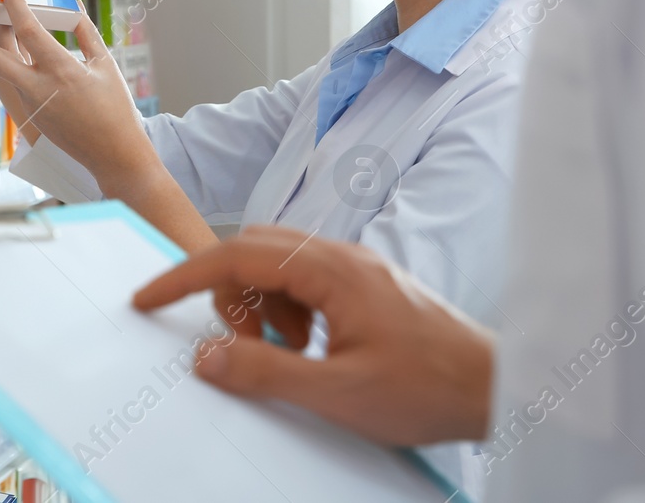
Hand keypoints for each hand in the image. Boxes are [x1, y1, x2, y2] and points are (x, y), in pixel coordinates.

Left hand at [0, 0, 157, 193]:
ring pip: (0, 66)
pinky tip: (12, 41)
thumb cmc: (115, 108)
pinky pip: (14, 78)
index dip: (16, 7)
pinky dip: (9, 56)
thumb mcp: (105, 64)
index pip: (29, 32)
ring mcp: (30, 103)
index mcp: (62, 72)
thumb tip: (72, 6)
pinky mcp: (30, 113)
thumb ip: (86, 33)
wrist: (112, 153)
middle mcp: (38, 88)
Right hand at [132, 226, 494, 446]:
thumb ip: (265, 372)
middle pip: (254, 252)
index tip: (149, 298)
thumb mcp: (337, 392)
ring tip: (286, 356)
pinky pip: (305, 282)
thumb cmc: (428, 387)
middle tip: (234, 347)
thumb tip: (206, 357)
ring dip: (262, 308)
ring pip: (278, 267)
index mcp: (332, 269)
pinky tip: (309, 351)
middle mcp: (342, 255)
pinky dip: (289, 313)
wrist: (496, 387)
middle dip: (228, 296)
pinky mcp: (366, 286)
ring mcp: (356, 268)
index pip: (237, 255)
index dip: (184, 276)